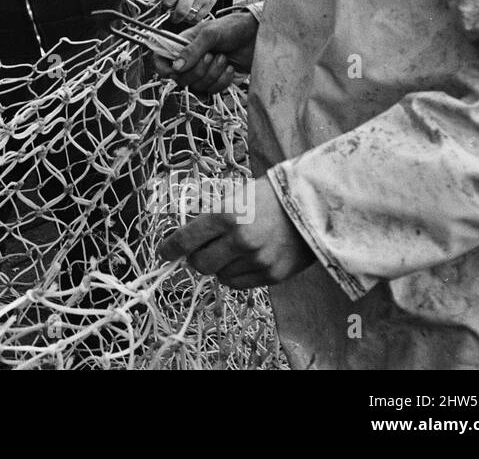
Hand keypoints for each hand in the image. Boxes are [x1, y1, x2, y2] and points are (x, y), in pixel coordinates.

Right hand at [154, 11, 256, 96]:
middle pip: (180, 79)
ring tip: (223, 58)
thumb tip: (176, 67)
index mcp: (182, 45)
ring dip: (213, 74)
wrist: (256, 36)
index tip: (176, 70)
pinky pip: (211, 91)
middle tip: (211, 56)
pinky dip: (222, 81)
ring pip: (197, 87)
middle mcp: (190, 60)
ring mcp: (203, 72)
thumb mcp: (210, 34)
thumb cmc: (233, 28)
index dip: (164, 69)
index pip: (161, 60)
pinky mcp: (216, 81)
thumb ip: (191, 50)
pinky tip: (229, 68)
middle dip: (198, 70)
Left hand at [158, 176, 314, 288]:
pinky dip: (236, 274)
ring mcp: (258, 260)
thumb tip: (186, 237)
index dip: (170, 248)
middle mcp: (240, 240)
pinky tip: (245, 259)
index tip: (164, 253)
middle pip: (200, 264)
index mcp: (227, 214)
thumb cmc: (270, 196)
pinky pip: (240, 284)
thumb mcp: (235, 195)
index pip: (186, 239)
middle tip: (200, 251)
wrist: (314, 206)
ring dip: (219, 266)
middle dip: (195, 258)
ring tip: (232, 250)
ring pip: (220, 276)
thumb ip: (211, 216)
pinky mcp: (272, 275)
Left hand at [161, 0, 227, 19]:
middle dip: (174, 18)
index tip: (166, 6)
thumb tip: (158, 4)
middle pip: (180, 12)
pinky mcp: (211, 1)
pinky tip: (191, 14)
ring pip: (190, 17)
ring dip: (184, 19)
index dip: (165, 7)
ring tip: (182, 14)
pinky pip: (200, 17)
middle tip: (173, 16)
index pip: (168, 2)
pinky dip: (193, 19)